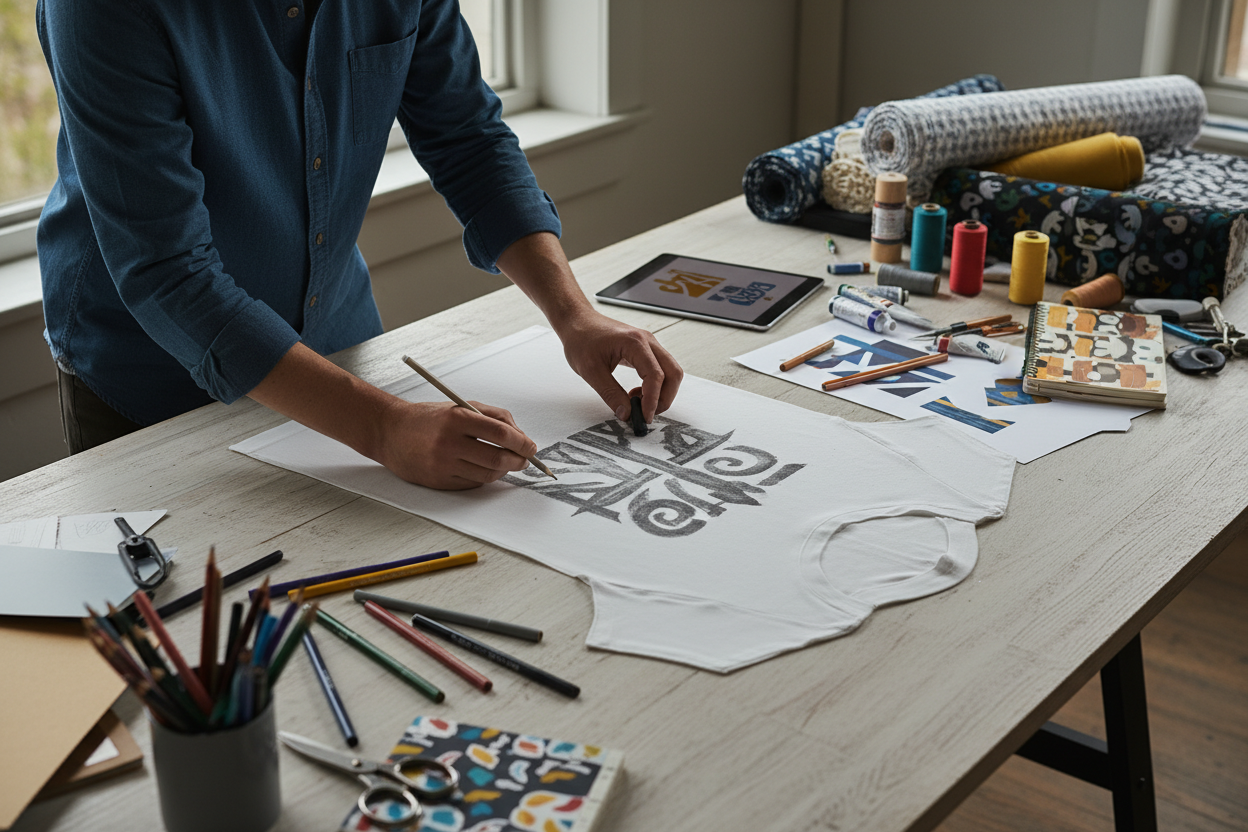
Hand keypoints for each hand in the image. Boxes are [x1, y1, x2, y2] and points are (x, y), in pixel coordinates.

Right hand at [373, 399, 537, 489]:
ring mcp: (443, 464)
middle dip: (518, 460)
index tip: (531, 446)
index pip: (500, 432)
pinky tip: (485, 468)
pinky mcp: (438, 481)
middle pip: (497, 457)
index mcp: (457, 418)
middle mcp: (449, 442)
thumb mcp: (461, 406)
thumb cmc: (430, 418)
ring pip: (487, 474)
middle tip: (525, 459)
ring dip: (504, 470)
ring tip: (507, 463)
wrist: (391, 432)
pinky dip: (485, 477)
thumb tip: (521, 437)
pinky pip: (472, 483)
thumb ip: (494, 416)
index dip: (521, 442)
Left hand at [557, 309, 683, 423]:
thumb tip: (626, 414)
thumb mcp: (591, 371)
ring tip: (637, 403)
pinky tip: (636, 393)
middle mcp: (647, 341)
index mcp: (635, 343)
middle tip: (645, 413)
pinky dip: (654, 386)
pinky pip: (660, 370)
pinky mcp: (645, 349)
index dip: (653, 400)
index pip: (656, 376)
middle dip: (664, 398)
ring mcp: (649, 344)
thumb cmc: (581, 339)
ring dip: (661, 392)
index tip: (644, 417)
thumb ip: (610, 394)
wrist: (577, 321)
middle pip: (673, 373)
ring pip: (670, 372)